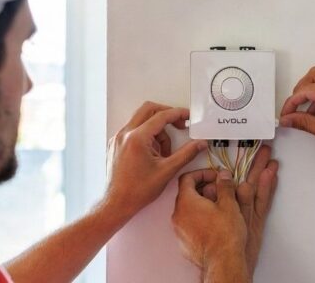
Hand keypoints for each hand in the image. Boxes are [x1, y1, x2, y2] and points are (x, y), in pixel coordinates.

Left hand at [103, 101, 205, 221]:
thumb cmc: (136, 191)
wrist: (116, 204)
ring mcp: (118, 138)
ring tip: (165, 152)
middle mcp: (125, 134)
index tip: (187, 116)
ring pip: (141, 120)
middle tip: (179, 125)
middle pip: (149, 110)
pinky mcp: (116, 144)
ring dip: (157, 130)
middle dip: (166, 115)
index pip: (161, 116)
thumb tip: (199, 144)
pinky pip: (134, 131)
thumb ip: (186, 154)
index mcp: (137, 138)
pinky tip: (153, 154)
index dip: (178, 114)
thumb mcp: (167, 171)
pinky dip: (147, 136)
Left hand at [172, 146, 277, 278]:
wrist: (222, 263)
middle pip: (186, 193)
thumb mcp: (229, 204)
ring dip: (201, 204)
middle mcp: (177, 215)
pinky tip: (213, 223)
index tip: (215, 177)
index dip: (202, 174)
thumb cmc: (225, 233)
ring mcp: (178, 230)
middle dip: (203, 189)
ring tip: (219, 208)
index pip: (186, 178)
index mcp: (186, 201)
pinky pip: (188, 224)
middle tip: (219, 192)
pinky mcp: (183, 242)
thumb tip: (223, 175)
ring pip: (187, 210)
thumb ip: (224, 186)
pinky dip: (198, 218)